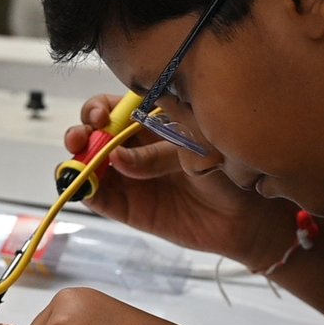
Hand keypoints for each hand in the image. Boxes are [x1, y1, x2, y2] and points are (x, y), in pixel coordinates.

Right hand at [68, 94, 296, 264]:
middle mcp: (134, 147)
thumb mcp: (196, 149)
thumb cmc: (228, 171)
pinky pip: (100, 199)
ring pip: (91, 165)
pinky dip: (85, 192)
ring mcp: (129, 178)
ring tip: (79, 164)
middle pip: (94, 134)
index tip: (99, 117)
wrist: (246, 216)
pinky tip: (83, 186)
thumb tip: (118, 158)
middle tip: (82, 138)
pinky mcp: (129, 208)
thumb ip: (157, 153)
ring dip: (76, 161)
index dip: (99, 109)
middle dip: (81, 132)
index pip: (114, 108)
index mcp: (151, 123)